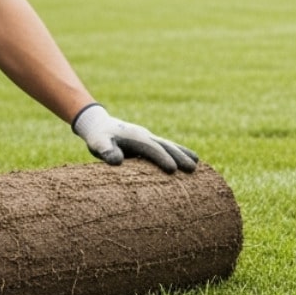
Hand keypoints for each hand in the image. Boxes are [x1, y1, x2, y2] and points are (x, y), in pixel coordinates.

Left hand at [71, 103, 197, 173]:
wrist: (98, 124)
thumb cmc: (98, 137)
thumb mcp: (99, 144)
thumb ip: (107, 151)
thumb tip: (116, 161)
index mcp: (136, 138)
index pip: (152, 149)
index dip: (162, 159)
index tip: (173, 170)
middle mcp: (146, 136)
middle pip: (166, 146)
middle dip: (179, 157)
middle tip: (192, 169)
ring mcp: (149, 138)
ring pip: (170, 146)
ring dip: (183, 154)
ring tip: (196, 163)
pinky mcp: (149, 142)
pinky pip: (167, 147)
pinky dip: (179, 152)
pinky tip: (189, 159)